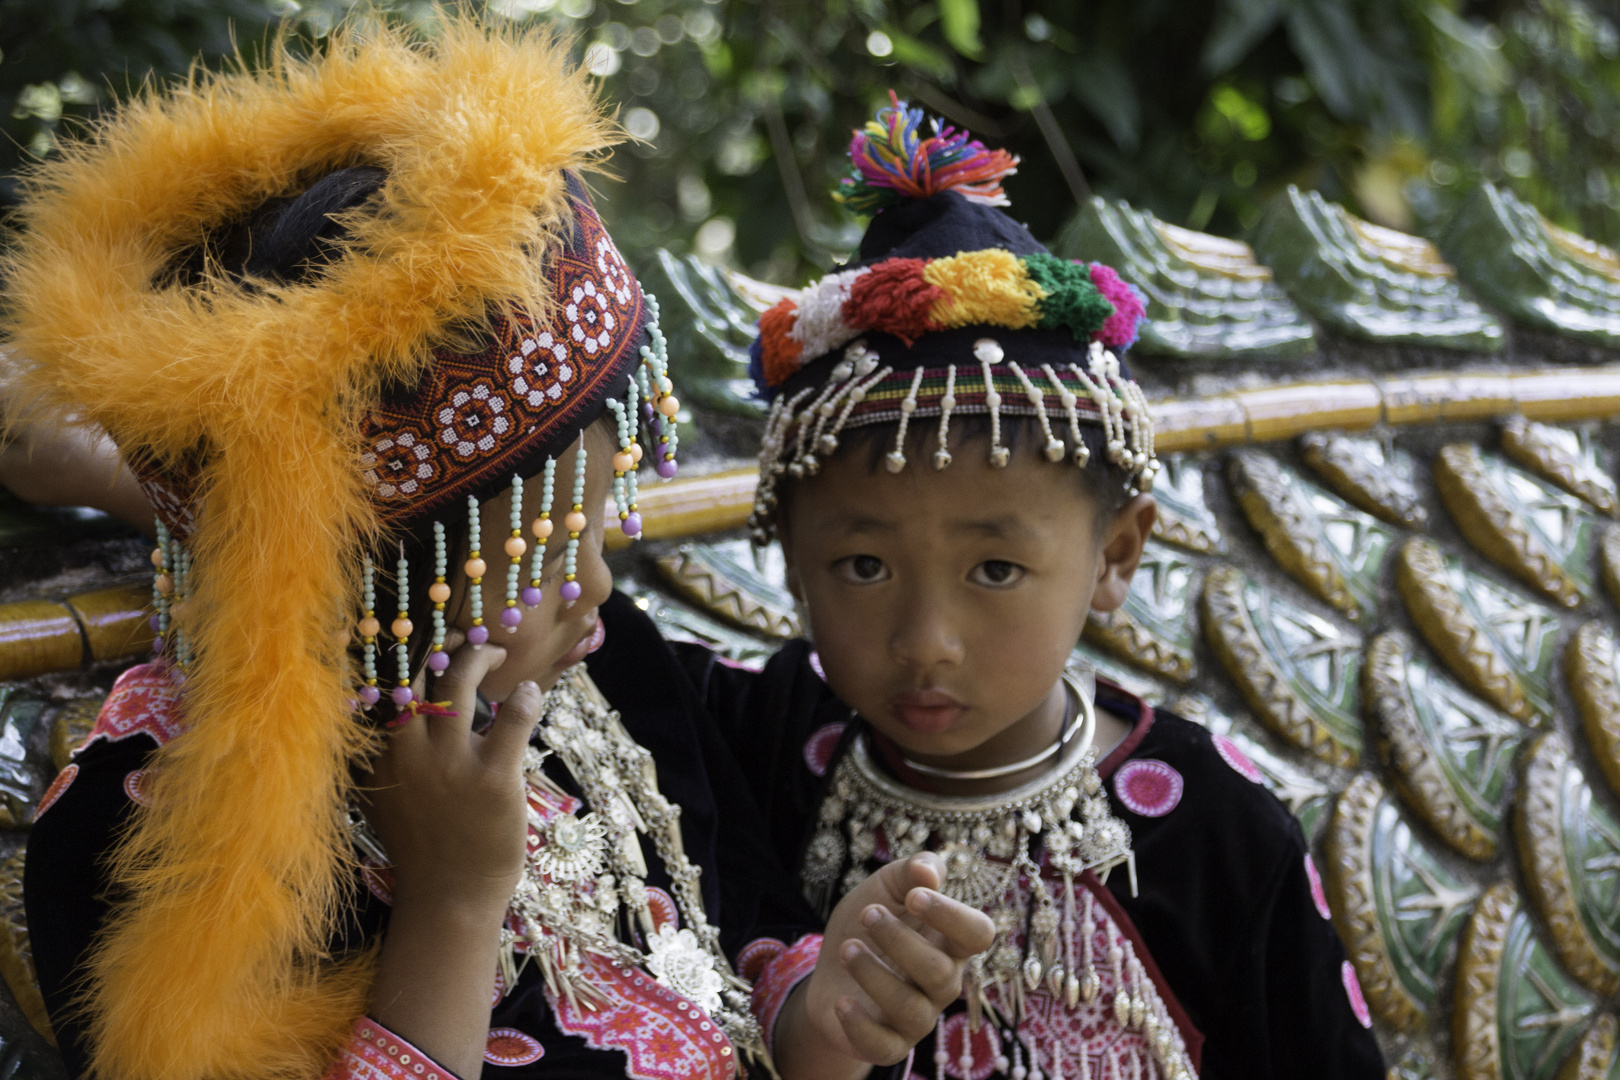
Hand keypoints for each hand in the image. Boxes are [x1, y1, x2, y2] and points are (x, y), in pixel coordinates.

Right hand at [360, 629, 543, 913]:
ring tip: (497, 653)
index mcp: (376, 754)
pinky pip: (512, 717)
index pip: (376, 683)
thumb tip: (368, 708)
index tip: (412, 628)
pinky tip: (529, 693)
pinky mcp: (493, 776)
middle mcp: (406, 751)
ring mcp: (450, 763)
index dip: (392, 646)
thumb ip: (374, 754)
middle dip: (439, 640)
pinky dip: (524, 698)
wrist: (448, 900)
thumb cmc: (420, 846)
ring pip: (459, 681)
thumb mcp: (379, 796)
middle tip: (461, 634)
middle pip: (415, 670)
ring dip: (480, 656)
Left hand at [794, 853, 994, 1069]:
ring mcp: (919, 1016)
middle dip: (899, 940)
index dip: (951, 915)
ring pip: (912, 1008)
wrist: (831, 968)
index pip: (978, 934)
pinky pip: (885, 1046)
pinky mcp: (890, 1042)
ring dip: (874, 974)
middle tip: (866, 914)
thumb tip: (930, 873)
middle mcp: (943, 982)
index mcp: (950, 942)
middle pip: (940, 972)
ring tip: (846, 948)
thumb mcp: (886, 887)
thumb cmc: (869, 923)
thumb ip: (911, 872)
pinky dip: (861, 1025)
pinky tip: (841, 1000)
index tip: (912, 896)